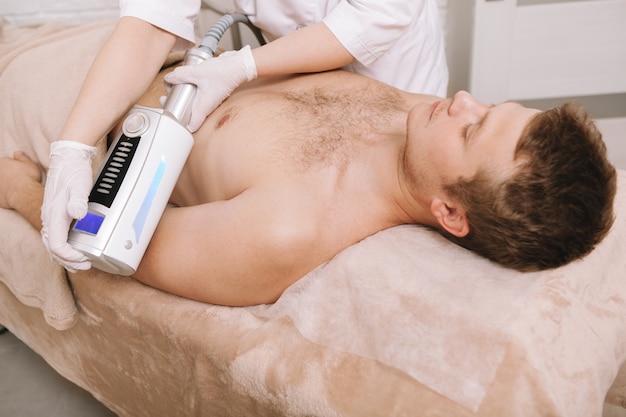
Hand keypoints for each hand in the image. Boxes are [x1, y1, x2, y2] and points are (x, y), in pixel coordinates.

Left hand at [0, 151, 40, 209]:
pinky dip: (5, 195)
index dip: (11, 166)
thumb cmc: (28, 177)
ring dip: (5, 184)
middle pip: (1, 173)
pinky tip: (13, 195)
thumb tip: (17, 153)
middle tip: (18, 179)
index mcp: (2, 162)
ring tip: (16, 188)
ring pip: (1, 184)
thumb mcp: (29, 163)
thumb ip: (22, 157)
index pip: (4, 162)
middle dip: (7, 175)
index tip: (18, 170)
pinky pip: (1, 195)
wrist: (25, 194)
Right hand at [41, 141, 96, 271]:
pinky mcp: (55, 211)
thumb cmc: (74, 170)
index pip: (58, 246)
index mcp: (54, 215)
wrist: (68, 156)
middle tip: (84, 266)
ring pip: (52, 243)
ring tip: (77, 262)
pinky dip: (61, 246)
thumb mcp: (79, 185)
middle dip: (68, 261)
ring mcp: (51, 215)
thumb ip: (78, 200)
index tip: (85, 260)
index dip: (71, 257)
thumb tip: (79, 214)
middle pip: (53, 249)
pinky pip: (54, 235)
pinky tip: (71, 247)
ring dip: (63, 256)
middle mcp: (49, 217)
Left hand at [164, 45, 256, 131]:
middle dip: (175, 107)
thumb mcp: (198, 73)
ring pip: (191, 103)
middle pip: (188, 114)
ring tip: (171, 86)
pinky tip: (183, 79)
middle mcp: (206, 106)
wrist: (239, 65)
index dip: (180, 125)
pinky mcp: (209, 91)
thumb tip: (169, 78)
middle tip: (165, 99)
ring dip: (181, 96)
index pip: (191, 126)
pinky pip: (196, 94)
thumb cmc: (224, 73)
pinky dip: (189, 89)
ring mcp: (208, 99)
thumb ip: (181, 75)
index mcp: (203, 108)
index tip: (170, 117)